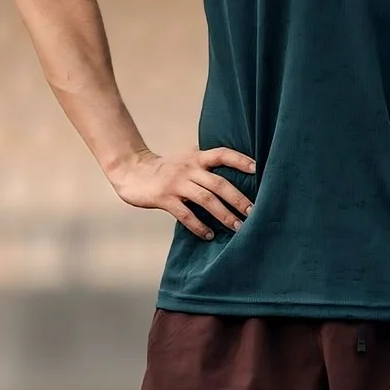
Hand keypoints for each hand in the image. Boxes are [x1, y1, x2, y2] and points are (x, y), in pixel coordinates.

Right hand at [110, 146, 255, 239]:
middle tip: (253, 212)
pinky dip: (199, 226)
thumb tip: (234, 173)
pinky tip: (209, 235)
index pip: (222, 154)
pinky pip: (185, 214)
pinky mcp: (164, 198)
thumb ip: (205, 164)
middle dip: (237, 198)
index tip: (258, 168)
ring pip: (205, 199)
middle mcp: (188, 169)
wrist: (131, 171)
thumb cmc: (165, 169)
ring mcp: (176, 184)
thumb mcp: (186, 160)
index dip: (240, 160)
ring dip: (223, 214)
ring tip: (237, 227)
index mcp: (196, 157)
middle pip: (218, 183)